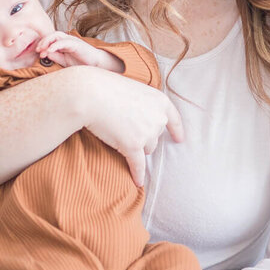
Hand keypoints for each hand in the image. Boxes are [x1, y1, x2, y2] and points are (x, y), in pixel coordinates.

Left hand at [35, 31, 106, 68]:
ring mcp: (72, 40)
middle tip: (37, 50)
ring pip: (57, 35)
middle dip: (43, 41)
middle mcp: (68, 39)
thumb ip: (55, 56)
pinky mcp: (76, 44)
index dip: (43, 44)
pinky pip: (64, 41)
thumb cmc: (81, 63)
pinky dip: (55, 45)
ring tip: (42, 49)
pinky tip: (50, 50)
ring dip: (47, 41)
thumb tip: (44, 53)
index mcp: (64, 43)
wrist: (96, 65)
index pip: (51, 39)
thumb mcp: (64, 61)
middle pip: (52, 35)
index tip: (38, 52)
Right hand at [73, 66, 183, 184]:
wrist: (91, 94)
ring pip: (146, 149)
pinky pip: (138, 165)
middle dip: (143, 137)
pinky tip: (138, 182)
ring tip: (118, 137)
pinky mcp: (133, 146)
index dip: (176, 131)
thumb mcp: (133, 90)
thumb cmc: (106, 88)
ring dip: (135, 148)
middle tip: (125, 128)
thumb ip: (143, 104)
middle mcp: (158, 118)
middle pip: (155, 137)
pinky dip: (138, 174)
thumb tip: (143, 117)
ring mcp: (147, 133)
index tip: (179, 139)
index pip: (174, 119)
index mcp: (160, 101)